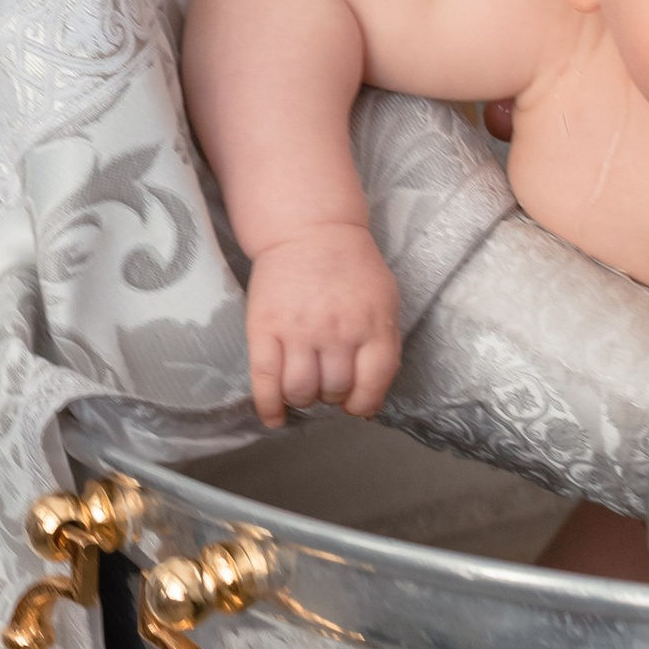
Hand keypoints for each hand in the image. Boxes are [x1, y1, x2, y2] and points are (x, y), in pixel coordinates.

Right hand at [241, 225, 402, 424]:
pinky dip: (269, 407)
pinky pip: (265, 380)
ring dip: (303, 399)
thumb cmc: (351, 268)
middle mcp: (337, 331)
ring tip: (303, 388)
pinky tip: (273, 418)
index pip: (373, 384)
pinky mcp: (265, 328)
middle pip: (334, 390)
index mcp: (373, 325)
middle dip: (331, 397)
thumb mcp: (383, 302)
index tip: (355, 404)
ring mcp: (299, 330)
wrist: (309, 230)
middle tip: (325, 385)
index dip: (363, 402)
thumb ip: (383, 347)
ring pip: (300, 391)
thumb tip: (369, 403)